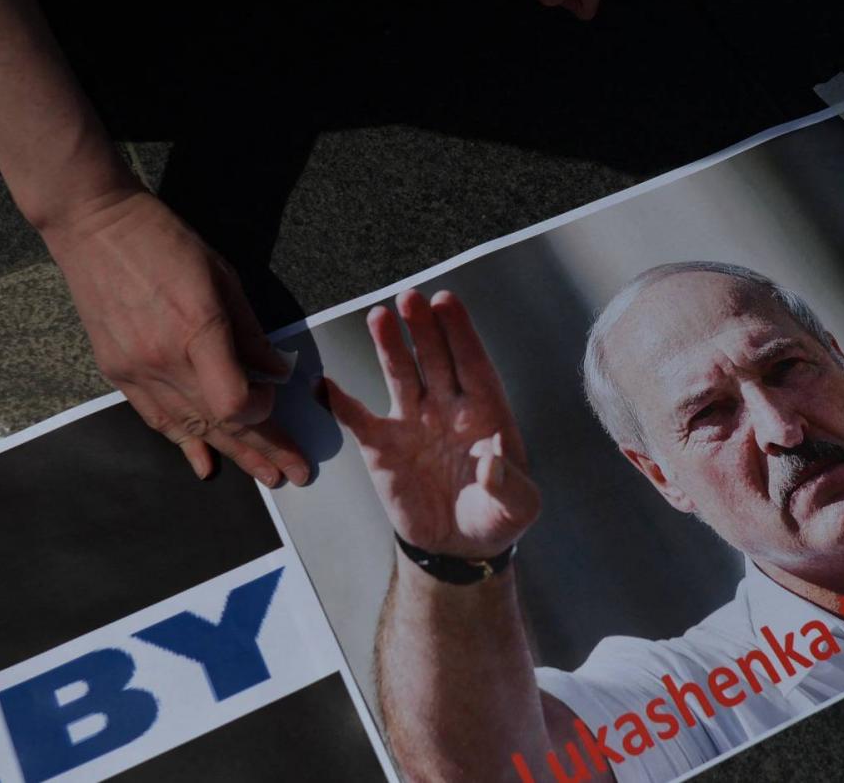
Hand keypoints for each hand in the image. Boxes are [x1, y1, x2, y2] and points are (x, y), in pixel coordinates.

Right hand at [43, 189, 306, 484]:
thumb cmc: (165, 243)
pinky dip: (183, 443)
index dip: (262, 412)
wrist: (96, 227)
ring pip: (190, 427)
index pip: (234, 402)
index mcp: (197, 332)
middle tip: (295, 472)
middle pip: (219, 422)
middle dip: (263, 450)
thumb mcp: (224, 279)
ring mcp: (136, 370)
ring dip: (232, 454)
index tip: (276, 400)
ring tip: (265, 474)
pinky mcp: (118, 371)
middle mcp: (163, 360)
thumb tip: (277, 371)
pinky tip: (205, 465)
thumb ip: (251, 333)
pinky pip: (156, 418)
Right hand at [320, 289, 540, 559]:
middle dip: (424, 328)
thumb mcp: (517, 507)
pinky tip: (325, 384)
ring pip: (400, 375)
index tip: (447, 302)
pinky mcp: (383, 447)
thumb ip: (508, 484)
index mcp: (484, 413)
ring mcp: (413, 423)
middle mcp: (447, 408)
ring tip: (379, 316)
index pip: (472, 363)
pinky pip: (359, 419)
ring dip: (389, 347)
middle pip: (435, 358)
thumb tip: (492, 458)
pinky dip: (341, 403)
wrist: (459, 546)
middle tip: (410, 298)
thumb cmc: (496, 516)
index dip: (460, 333)